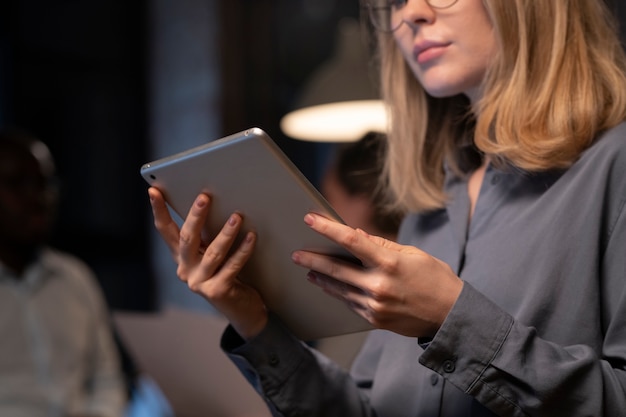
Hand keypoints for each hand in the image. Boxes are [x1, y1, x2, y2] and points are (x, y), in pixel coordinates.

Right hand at [148, 187, 267, 338]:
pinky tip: (251, 237)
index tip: (153, 190)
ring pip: (213, 252)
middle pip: (187, 238)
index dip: (158, 210)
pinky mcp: (217, 291)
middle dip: (195, 216)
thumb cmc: (228, 276)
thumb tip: (210, 203)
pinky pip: (232, 266)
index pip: (165, 230)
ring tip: (237, 216)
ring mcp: (200, 282)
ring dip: (226, 233)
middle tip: (204, 197)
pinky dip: (243, 251)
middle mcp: (186, 270)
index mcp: (182, 258)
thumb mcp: (212, 255)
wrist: (242, 310)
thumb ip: (207, 237)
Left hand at [291, 213, 462, 337]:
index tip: (310, 219)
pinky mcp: (374, 319)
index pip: (352, 241)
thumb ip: (382, 245)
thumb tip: (357, 235)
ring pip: (339, 289)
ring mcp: (375, 305)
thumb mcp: (413, 254)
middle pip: (336, 269)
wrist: (450, 316)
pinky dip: (337, 293)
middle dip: (312, 259)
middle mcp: (379, 285)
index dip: (328, 228)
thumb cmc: (434, 278)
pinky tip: (327, 286)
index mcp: (389, 263)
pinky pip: (349, 303)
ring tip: (307, 269)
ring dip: (321, 278)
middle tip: (296, 253)